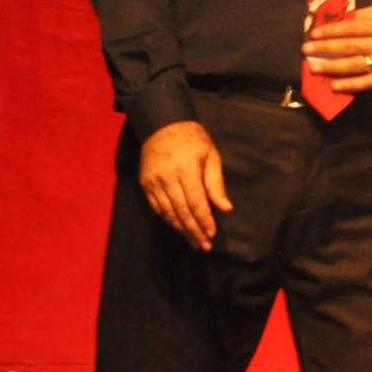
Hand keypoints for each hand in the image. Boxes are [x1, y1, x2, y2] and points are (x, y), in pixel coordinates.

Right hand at [138, 120, 230, 250]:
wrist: (163, 126)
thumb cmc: (193, 140)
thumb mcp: (211, 156)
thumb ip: (216, 184)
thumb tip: (226, 208)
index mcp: (186, 169)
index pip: (196, 202)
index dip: (204, 220)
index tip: (212, 234)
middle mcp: (167, 178)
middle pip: (181, 212)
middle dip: (194, 231)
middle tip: (203, 245)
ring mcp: (153, 182)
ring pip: (168, 213)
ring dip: (181, 229)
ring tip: (193, 241)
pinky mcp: (145, 184)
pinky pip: (157, 208)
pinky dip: (168, 220)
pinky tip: (178, 228)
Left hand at [303, 4, 371, 93]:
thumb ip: (364, 15)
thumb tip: (340, 20)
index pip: (351, 29)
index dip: (331, 31)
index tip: (314, 34)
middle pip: (349, 47)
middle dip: (325, 49)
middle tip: (307, 50)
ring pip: (355, 66)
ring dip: (332, 67)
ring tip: (314, 67)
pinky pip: (369, 82)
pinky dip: (351, 85)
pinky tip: (335, 86)